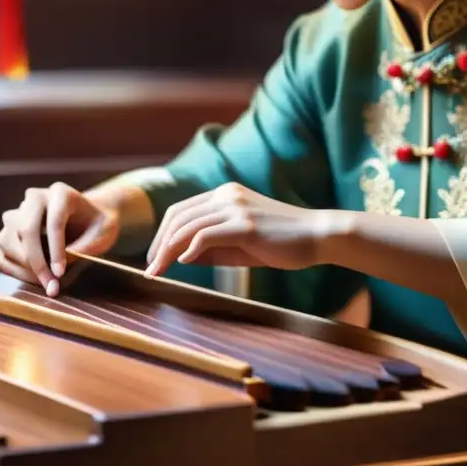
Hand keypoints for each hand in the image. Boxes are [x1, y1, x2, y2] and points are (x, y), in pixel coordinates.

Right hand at [0, 182, 119, 295]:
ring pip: (7, 241)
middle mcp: (34, 198)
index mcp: (60, 193)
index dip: (56, 250)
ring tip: (46, 282)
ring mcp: (17, 213)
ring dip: (24, 267)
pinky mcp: (9, 231)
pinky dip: (14, 271)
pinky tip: (35, 279)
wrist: (88, 219)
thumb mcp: (104, 234)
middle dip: (37, 262)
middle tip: (51, 285)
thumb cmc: (98, 225)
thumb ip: (83, 248)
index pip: (53, 221)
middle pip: (26, 229)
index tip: (60, 273)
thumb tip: (56, 269)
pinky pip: (1, 255)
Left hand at [144, 183, 324, 276]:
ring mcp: (236, 207)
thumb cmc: (281, 243)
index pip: (181, 210)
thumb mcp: (240, 244)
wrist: (318, 236)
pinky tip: (183, 263)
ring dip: (168, 250)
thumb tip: (181, 257)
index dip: (162, 234)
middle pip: (178, 216)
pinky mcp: (246, 224)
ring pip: (188, 225)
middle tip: (149, 268)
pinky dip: (191, 249)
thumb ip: (212, 247)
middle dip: (159, 243)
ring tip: (158, 270)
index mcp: (225, 195)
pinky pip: (207, 235)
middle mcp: (227, 195)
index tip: (154, 258)